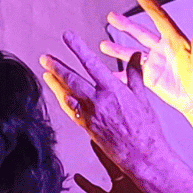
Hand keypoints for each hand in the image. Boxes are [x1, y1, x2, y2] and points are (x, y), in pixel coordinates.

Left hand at [40, 32, 171, 178]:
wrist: (143, 155)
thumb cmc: (147, 128)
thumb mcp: (143, 97)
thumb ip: (136, 74)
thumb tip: (136, 55)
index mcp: (113, 90)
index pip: (91, 63)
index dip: (77, 48)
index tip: (67, 37)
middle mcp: (99, 101)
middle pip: (72, 79)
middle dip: (56, 67)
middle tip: (45, 58)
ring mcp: (91, 115)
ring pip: (67, 95)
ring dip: (55, 84)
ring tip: (46, 74)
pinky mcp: (88, 128)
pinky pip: (71, 112)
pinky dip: (64, 102)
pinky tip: (59, 96)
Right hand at [101, 0, 192, 117]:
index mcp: (175, 41)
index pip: (161, 20)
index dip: (151, 7)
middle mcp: (162, 49)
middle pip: (140, 33)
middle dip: (125, 25)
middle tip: (111, 16)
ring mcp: (154, 63)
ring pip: (132, 53)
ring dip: (117, 49)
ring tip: (102, 45)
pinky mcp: (150, 78)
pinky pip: (131, 74)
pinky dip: (119, 74)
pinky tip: (107, 73)